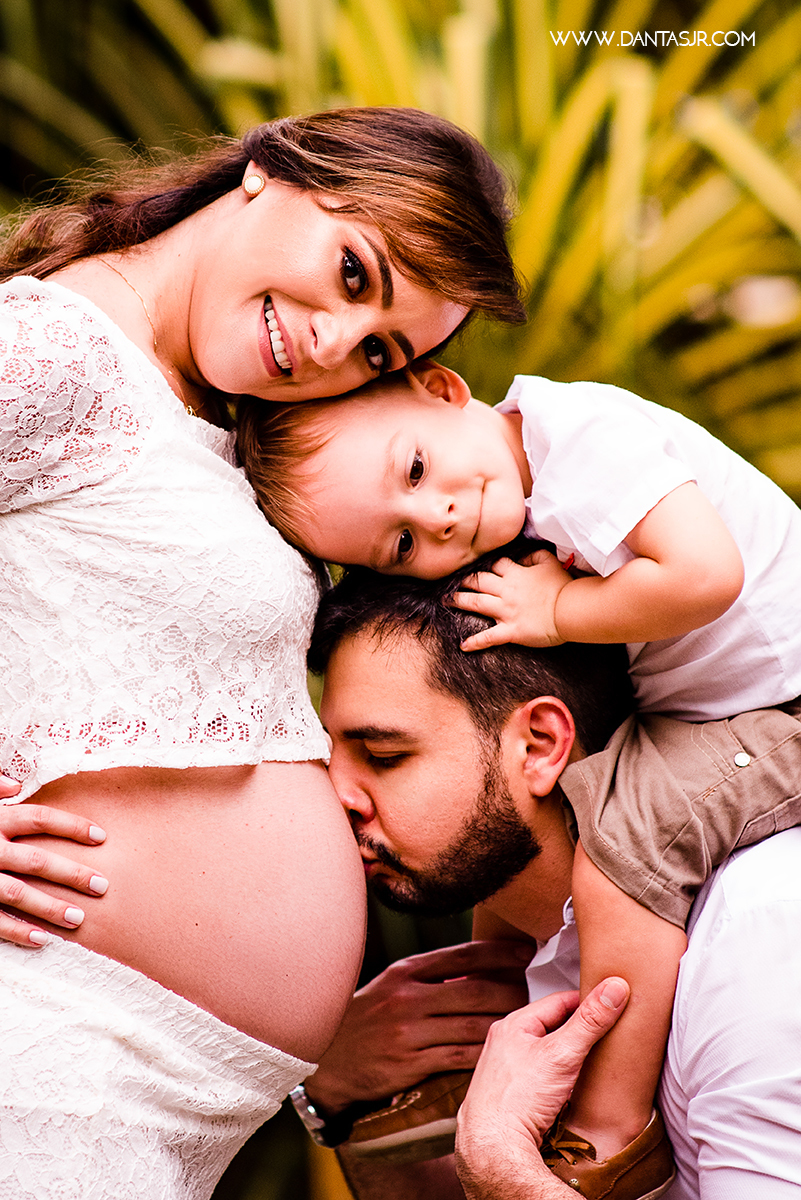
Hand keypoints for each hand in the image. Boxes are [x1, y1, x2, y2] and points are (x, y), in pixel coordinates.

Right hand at [0, 804, 107, 946]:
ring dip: (50, 908)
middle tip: (103, 886)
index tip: (102, 837)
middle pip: (38, 861)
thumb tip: (16, 785)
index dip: (72, 826)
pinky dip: (18, 931)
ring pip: (19, 894)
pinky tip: (43, 940)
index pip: (41, 818)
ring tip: (79, 918)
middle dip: (72, 874)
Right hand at [306, 939, 532, 1113]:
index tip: (526, 953)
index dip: (498, 953)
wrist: (329, 1060)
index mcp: (406, 971)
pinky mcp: (411, 1064)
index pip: (463, 956)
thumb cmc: (369, 1017)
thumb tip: (478, 968)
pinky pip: (460, 1057)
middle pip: (475, 991)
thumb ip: (430, 975)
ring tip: (528, 1022)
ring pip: (473, 1025)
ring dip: (506, 1023)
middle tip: (536, 992)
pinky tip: (504, 1051)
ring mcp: (410, 1032)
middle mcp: (408, 998)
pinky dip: (486, 1053)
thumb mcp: (392, 984)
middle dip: (512, 990)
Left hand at [451, 551, 571, 651]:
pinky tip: (462, 645)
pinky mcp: (510, 631)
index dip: (487, 564)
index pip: (496, 565)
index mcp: (516, 574)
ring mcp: (506, 611)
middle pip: (478, 581)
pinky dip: (475, 642)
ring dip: (459, 601)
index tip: (479, 566)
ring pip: (476, 603)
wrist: (570, 609)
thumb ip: (535, 555)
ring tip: (446, 600)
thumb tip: (523, 556)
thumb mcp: (550, 562)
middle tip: (452, 582)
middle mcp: (506, 591)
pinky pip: (488, 637)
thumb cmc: (562, 586)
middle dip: (463, 581)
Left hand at [455, 979, 629, 1197]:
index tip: (610, 1004)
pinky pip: (542, 1078)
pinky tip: (572, 1087)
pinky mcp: (512, 1097)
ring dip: (569, 1056)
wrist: (493, 1150)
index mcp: (513, 1025)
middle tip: (608, 1033)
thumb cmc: (517, 1100)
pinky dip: (560, 1078)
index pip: (557, 1002)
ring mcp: (506, 1071)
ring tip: (594, 1060)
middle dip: (579, 1031)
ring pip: (547, 1054)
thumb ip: (590, 1022)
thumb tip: (614, 989)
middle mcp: (505, 1044)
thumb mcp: (561, 1054)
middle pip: (552, 1028)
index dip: (586, 1002)